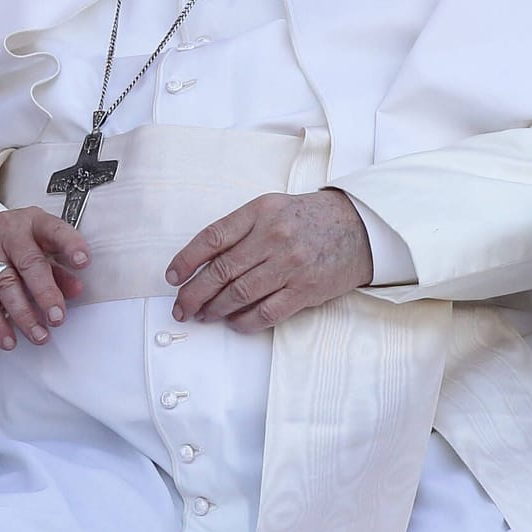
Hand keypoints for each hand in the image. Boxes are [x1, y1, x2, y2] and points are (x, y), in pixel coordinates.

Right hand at [0, 207, 89, 350]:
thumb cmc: (14, 251)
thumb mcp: (40, 254)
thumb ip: (59, 272)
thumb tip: (76, 290)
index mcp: (34, 222)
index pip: (54, 229)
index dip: (69, 244)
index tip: (83, 261)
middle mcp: (8, 229)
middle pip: (28, 261)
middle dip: (45, 293)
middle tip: (57, 318)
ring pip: (4, 283)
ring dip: (23, 314)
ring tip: (38, 335)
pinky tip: (9, 338)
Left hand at [166, 189, 371, 331]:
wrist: (359, 228)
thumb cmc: (309, 218)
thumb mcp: (272, 208)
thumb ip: (240, 229)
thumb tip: (203, 261)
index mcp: (260, 212)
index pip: (212, 238)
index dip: (186, 260)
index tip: (172, 276)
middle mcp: (273, 237)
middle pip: (221, 271)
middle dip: (193, 293)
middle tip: (180, 307)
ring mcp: (290, 265)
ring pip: (239, 294)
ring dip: (214, 309)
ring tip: (202, 315)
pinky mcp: (305, 290)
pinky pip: (266, 313)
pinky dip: (244, 322)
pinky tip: (233, 323)